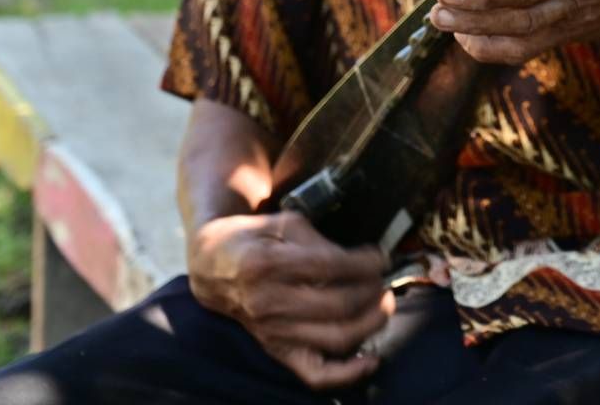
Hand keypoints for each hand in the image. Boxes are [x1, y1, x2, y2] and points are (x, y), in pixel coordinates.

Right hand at [186, 210, 393, 389]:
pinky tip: (372, 360)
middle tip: (385, 281)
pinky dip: (348, 373)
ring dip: (371, 323)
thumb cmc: (254, 240)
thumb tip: (362, 260)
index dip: (366, 263)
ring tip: (384, 305)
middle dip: (373, 292)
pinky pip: (315, 374)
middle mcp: (269, 302)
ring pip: (336, 338)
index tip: (382, 258)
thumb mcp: (282, 224)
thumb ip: (319, 240)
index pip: (331, 267)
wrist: (214, 268)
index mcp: (267, 263)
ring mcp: (273, 332)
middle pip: (339, 305)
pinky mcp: (277, 351)